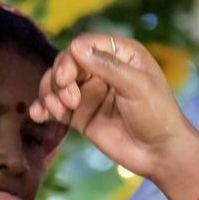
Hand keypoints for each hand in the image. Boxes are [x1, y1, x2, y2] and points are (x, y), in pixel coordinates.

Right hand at [33, 34, 198, 183]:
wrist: (160, 154)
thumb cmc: (158, 115)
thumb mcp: (137, 86)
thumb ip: (107, 66)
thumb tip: (74, 47)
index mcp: (121, 55)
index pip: (86, 45)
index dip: (71, 57)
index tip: (67, 77)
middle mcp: (102, 69)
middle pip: (67, 62)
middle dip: (60, 77)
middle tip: (68, 98)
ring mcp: (89, 92)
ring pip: (56, 83)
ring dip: (50, 93)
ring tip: (57, 109)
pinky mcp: (80, 115)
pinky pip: (55, 106)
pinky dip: (43, 108)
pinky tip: (38, 115)